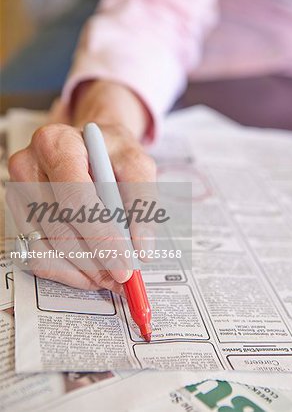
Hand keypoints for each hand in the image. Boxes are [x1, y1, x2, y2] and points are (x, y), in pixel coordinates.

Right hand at [8, 81, 155, 293]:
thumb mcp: (136, 164)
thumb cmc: (110, 152)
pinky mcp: (18, 213)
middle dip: (94, 261)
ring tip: (109, 276)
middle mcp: (29, 166)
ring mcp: (18, 191)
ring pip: (45, 247)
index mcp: (58, 144)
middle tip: (123, 277)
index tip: (124, 265)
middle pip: (59, 227)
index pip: (75, 197)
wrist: (87, 145)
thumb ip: (142, 202)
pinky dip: (66, 270)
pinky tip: (89, 271)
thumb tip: (141, 248)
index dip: (100, 236)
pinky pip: (36, 253)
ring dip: (81, 271)